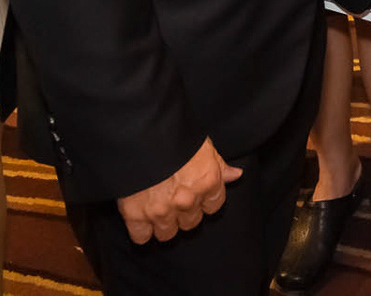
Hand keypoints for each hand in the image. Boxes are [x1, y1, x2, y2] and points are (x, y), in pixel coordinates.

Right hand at [117, 138, 241, 243]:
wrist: (137, 134)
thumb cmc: (172, 134)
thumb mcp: (202, 143)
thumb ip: (219, 164)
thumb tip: (235, 175)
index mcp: (207, 181)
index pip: (213, 206)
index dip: (203, 200)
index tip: (194, 194)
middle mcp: (187, 200)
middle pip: (191, 222)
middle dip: (183, 212)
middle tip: (173, 198)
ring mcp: (161, 210)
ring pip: (167, 233)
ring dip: (163, 223)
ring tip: (156, 208)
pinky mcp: (135, 215)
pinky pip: (141, 237)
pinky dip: (140, 231)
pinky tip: (140, 219)